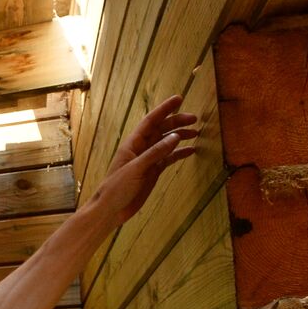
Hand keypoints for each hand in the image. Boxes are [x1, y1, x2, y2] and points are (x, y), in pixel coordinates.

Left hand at [94, 95, 198, 224]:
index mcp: (133, 143)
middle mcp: (141, 149)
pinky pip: (168, 159)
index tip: (179, 99)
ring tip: (196, 133)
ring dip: (180, 136)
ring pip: (167, 143)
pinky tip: (191, 151)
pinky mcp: (153, 172)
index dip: (164, 109)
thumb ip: (155, 153)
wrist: (111, 209)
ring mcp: (148, 160)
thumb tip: (175, 137)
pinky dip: (179, 154)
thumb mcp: (136, 168)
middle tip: (194, 118)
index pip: (151, 121)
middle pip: (161, 130)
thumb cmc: (117, 187)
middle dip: (177, 122)